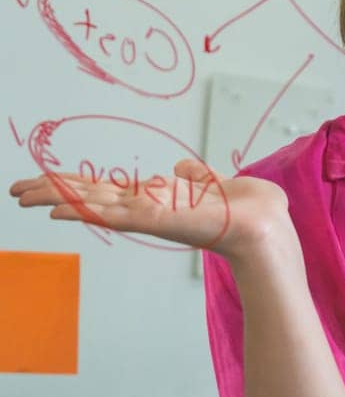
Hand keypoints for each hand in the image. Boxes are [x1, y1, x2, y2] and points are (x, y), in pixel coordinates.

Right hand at [10, 158, 290, 265]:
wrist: (267, 228)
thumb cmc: (250, 211)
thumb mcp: (220, 184)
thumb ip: (199, 177)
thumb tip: (182, 168)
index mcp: (158, 200)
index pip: (107, 191)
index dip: (77, 185)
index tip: (46, 180)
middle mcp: (148, 209)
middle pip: (90, 198)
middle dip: (52, 192)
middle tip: (16, 189)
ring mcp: (150, 216)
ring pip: (93, 205)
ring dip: (57, 198)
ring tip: (24, 194)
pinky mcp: (159, 220)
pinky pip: (115, 216)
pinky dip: (87, 212)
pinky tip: (59, 209)